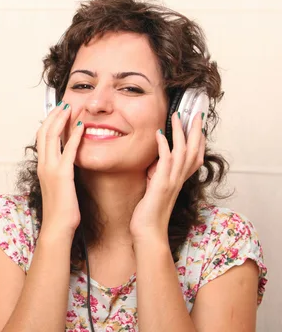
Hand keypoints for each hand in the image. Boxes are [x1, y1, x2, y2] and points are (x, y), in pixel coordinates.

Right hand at [36, 102, 84, 236]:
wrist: (57, 226)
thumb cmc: (60, 210)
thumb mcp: (58, 185)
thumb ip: (61, 171)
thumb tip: (67, 162)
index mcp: (42, 166)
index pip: (41, 137)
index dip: (49, 122)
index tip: (58, 111)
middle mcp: (43, 165)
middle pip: (44, 132)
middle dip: (53, 115)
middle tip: (63, 103)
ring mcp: (51, 169)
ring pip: (52, 137)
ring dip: (61, 120)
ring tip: (70, 108)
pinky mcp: (62, 175)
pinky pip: (68, 150)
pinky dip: (74, 136)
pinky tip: (82, 126)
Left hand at [130, 111, 205, 241]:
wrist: (148, 232)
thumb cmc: (148, 214)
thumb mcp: (154, 190)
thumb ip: (157, 176)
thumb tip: (153, 165)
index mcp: (178, 181)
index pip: (194, 157)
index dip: (198, 141)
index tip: (198, 126)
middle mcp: (178, 179)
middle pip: (194, 151)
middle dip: (195, 131)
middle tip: (196, 114)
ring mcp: (171, 181)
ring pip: (182, 152)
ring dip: (179, 132)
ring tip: (176, 116)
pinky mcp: (161, 184)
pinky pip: (165, 161)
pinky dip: (163, 146)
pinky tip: (159, 134)